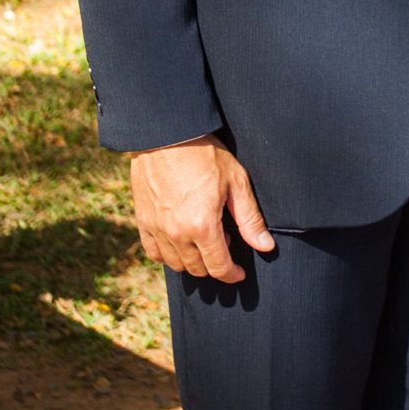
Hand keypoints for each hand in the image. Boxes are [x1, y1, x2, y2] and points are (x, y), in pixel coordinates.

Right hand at [128, 136, 273, 282]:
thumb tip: (265, 246)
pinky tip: (179, 242)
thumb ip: (250, 219)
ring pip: (176, 264)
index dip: (232, 275)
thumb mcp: (236, 182)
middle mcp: (177, 234)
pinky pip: (153, 253)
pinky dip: (167, 255)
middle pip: (198, 269)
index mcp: (203, 226)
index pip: (219, 268)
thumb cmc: (205, 154)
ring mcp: (157, 229)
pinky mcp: (143, 221)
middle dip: (214, 265)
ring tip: (202, 238)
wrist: (166, 134)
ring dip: (192, 261)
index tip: (239, 273)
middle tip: (223, 242)